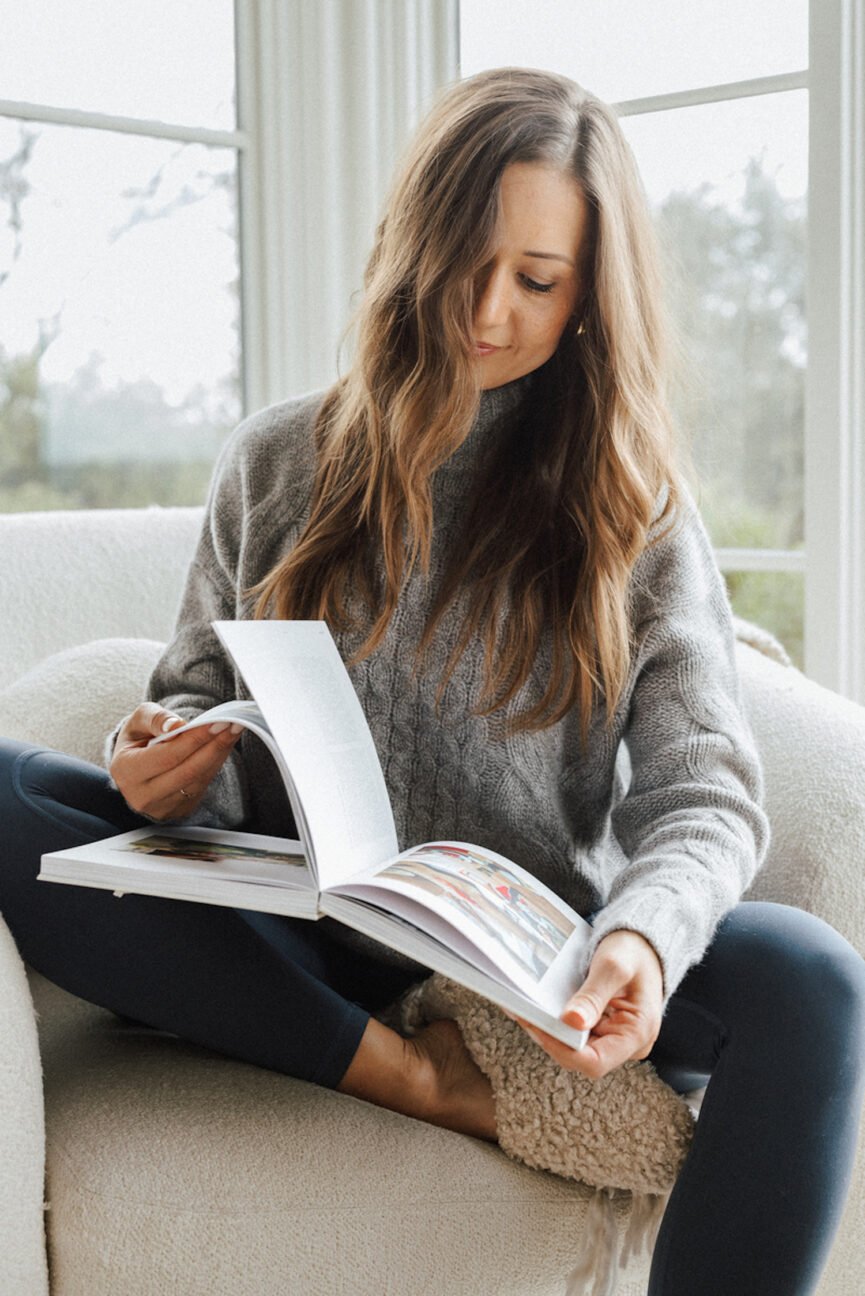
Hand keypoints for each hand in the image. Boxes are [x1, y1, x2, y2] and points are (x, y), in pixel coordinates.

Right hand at [110, 703, 240, 820]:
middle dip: (213, 746)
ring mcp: (161, 807)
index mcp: (126, 770)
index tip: (216, 722)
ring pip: (198, 781)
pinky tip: (224, 746)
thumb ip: (155, 718)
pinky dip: (216, 765)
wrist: (136, 764)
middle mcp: (141, 795)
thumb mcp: (138, 721)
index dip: (194, 739)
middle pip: (187, 771)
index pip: (167, 756)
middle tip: (233, 725)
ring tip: (233, 732)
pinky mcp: (178, 810)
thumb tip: (176, 725)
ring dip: (219, 755)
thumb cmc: (138, 738)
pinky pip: (203, 787)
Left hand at [515, 929, 663, 1078]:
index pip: (595, 1062)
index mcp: (638, 1034)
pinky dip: (556, 1023)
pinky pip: (575, 1034)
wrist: (642, 944)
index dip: (563, 1049)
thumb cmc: (633, 952)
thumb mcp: (614, 967)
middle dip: (551, 1038)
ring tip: (526, 1010)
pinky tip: (539, 1008)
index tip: (538, 1027)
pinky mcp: (602, 1029)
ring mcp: (614, 1038)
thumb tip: (571, 1022)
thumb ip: (593, 995)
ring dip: (550, 1031)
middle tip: (524, 1014)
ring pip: (574, 1048)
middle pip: (580, 1057)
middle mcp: (627, 1044)